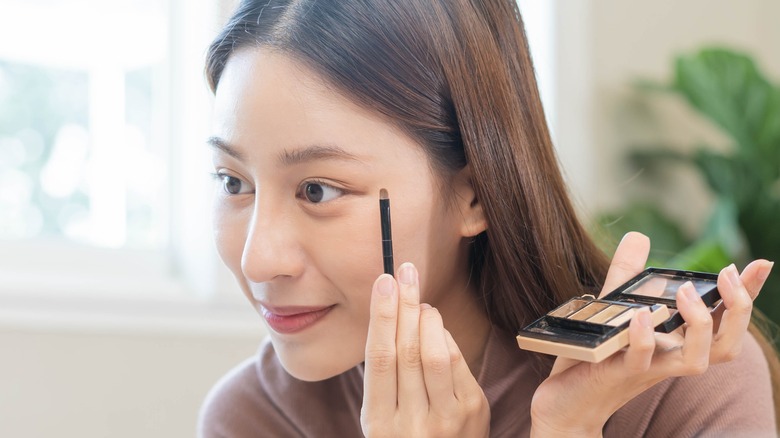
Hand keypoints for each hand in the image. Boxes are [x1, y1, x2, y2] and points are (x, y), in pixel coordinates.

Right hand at [360, 262, 489, 436]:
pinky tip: (437, 327)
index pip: (380, 359)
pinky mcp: (472, 411)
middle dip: (405, 305)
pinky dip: (445, 337)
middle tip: (405, 274)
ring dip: (427, 318)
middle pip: (407, 351)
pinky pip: (457, 363)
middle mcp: (411, 424)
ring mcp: (445, 419)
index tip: (383, 283)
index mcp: (378, 423)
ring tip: (420, 302)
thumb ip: (387, 375)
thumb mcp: (383, 415)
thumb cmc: (407, 433)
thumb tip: (397, 314)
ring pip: (435, 355)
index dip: (381, 316)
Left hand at [529, 232, 773, 436]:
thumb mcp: (614, 309)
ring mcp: (647, 370)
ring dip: (697, 324)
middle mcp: (670, 359)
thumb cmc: (595, 357)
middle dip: (737, 310)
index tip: (761, 264)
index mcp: (675, 342)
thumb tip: (639, 237)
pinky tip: (642, 315)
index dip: (747, 295)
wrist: (566, 403)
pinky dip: (645, 339)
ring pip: (694, 361)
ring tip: (687, 291)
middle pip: (725, 345)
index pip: (722, 320)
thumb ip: (627, 275)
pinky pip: (640, 361)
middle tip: (728, 274)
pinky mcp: (617, 375)